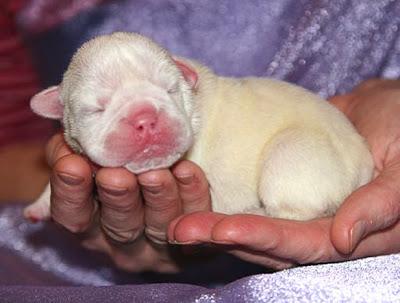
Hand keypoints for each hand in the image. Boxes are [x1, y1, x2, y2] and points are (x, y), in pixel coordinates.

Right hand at [46, 133, 210, 271]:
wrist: (168, 192)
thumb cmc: (119, 170)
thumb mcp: (90, 163)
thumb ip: (74, 152)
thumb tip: (67, 143)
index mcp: (92, 225)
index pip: (73, 216)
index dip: (70, 192)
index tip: (72, 164)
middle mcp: (123, 241)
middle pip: (120, 226)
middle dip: (118, 199)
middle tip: (116, 175)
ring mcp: (161, 243)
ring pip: (159, 226)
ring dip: (157, 198)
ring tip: (155, 173)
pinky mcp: (196, 237)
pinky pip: (196, 218)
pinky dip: (192, 195)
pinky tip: (187, 171)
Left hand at [168, 79, 399, 268]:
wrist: (390, 110)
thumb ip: (381, 205)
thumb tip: (343, 239)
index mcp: (349, 232)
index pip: (300, 243)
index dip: (262, 237)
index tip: (222, 230)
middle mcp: (318, 226)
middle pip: (266, 240)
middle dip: (222, 236)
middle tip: (179, 230)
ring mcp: (298, 205)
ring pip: (252, 220)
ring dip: (214, 221)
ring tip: (176, 219)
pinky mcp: (282, 183)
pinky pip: (252, 195)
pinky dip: (224, 197)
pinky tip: (194, 193)